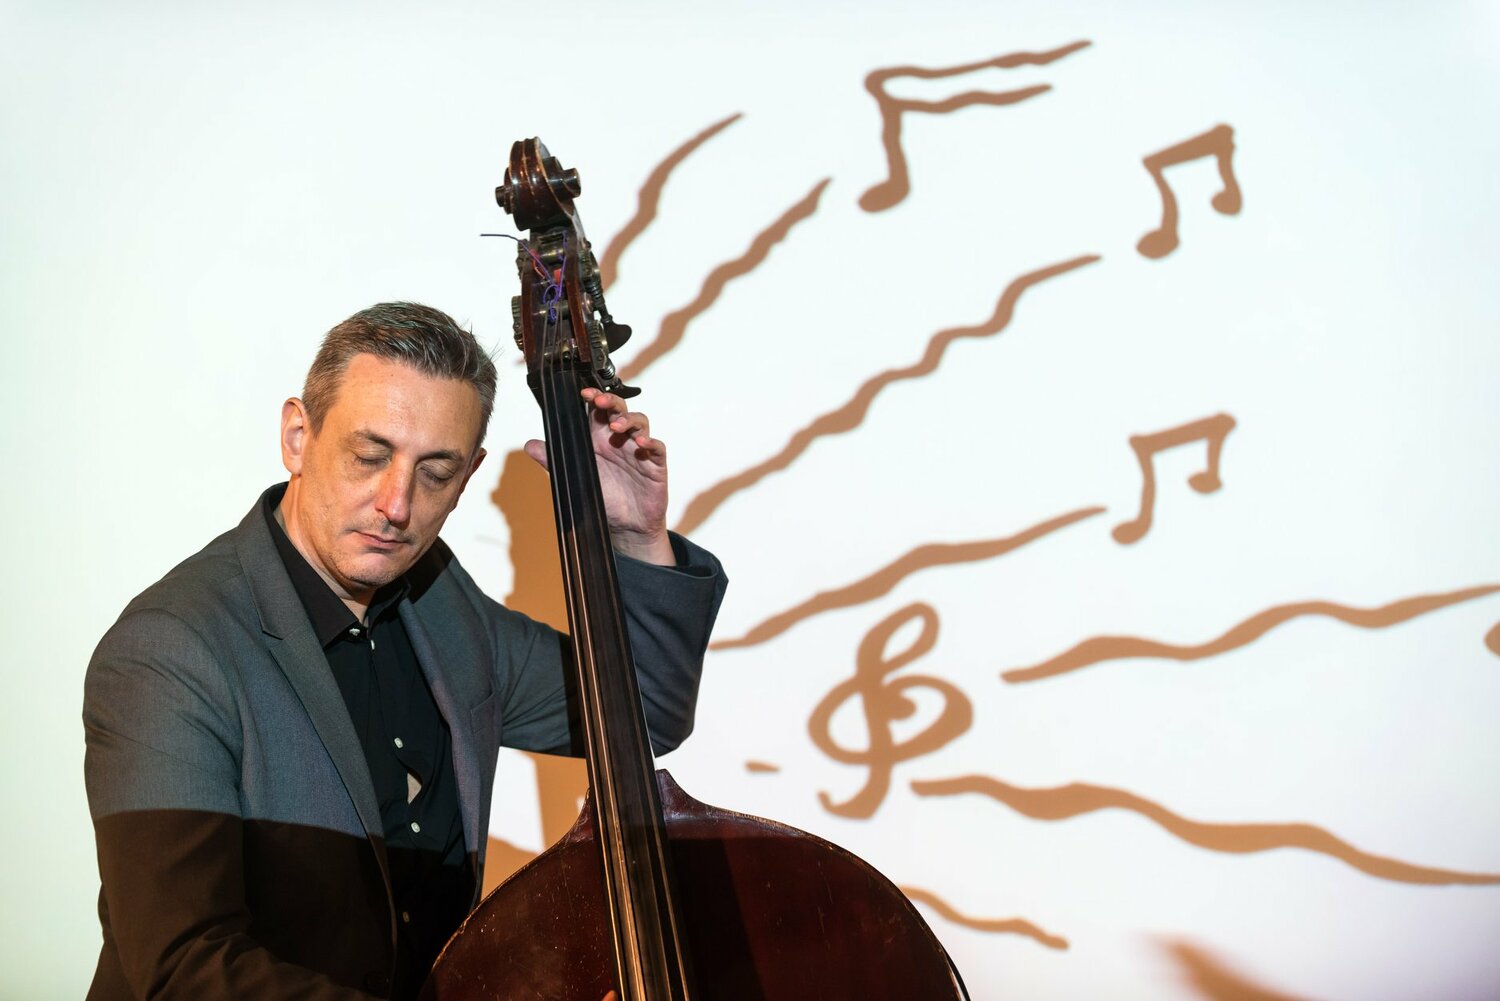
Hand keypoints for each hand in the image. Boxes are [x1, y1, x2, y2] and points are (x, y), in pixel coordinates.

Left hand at [525, 388, 674, 565]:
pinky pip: (657, 447)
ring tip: (617, 426)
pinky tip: (641, 443)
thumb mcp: (572, 478)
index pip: (598, 410)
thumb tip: (530, 445)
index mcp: (600, 438)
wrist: (624, 526)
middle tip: (600, 402)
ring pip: (639, 423)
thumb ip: (552, 460)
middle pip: (619, 410)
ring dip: (629, 420)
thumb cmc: (602, 498)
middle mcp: (620, 439)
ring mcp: (638, 450)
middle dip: (611, 402)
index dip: (594, 397)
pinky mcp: (655, 465)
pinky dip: (651, 442)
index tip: (584, 393)